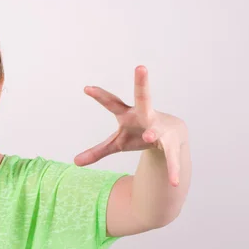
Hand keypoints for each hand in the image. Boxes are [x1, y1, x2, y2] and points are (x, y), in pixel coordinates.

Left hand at [74, 66, 187, 186]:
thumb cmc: (139, 133)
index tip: (86, 88)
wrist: (172, 135)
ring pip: (156, 129)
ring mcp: (159, 128)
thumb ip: (97, 151)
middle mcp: (145, 115)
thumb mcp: (117, 143)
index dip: (100, 96)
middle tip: (141, 66)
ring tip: (149, 138)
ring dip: (152, 133)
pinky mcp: (170, 144)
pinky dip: (172, 169)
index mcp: (128, 114)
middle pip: (143, 98)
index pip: (112, 103)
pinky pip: (170, 157)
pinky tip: (174, 182)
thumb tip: (74, 162)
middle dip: (142, 83)